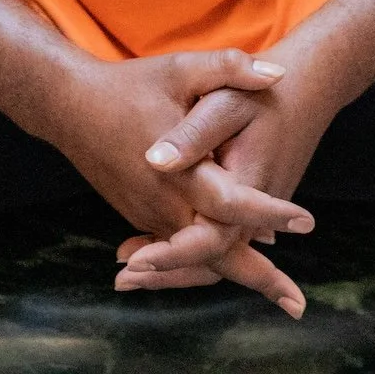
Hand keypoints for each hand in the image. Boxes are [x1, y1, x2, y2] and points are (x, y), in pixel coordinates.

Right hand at [35, 49, 315, 313]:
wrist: (69, 108)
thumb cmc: (128, 86)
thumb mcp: (181, 69)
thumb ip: (229, 68)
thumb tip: (278, 75)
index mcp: (177, 171)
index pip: (230, 204)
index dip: (269, 213)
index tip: (306, 220)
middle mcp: (164, 204)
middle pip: (216, 253)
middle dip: (259, 278)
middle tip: (297, 305)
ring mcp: (151, 216)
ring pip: (199, 258)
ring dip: (239, 274)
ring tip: (281, 294)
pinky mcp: (143, 217)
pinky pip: (182, 249)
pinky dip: (210, 262)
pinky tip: (242, 265)